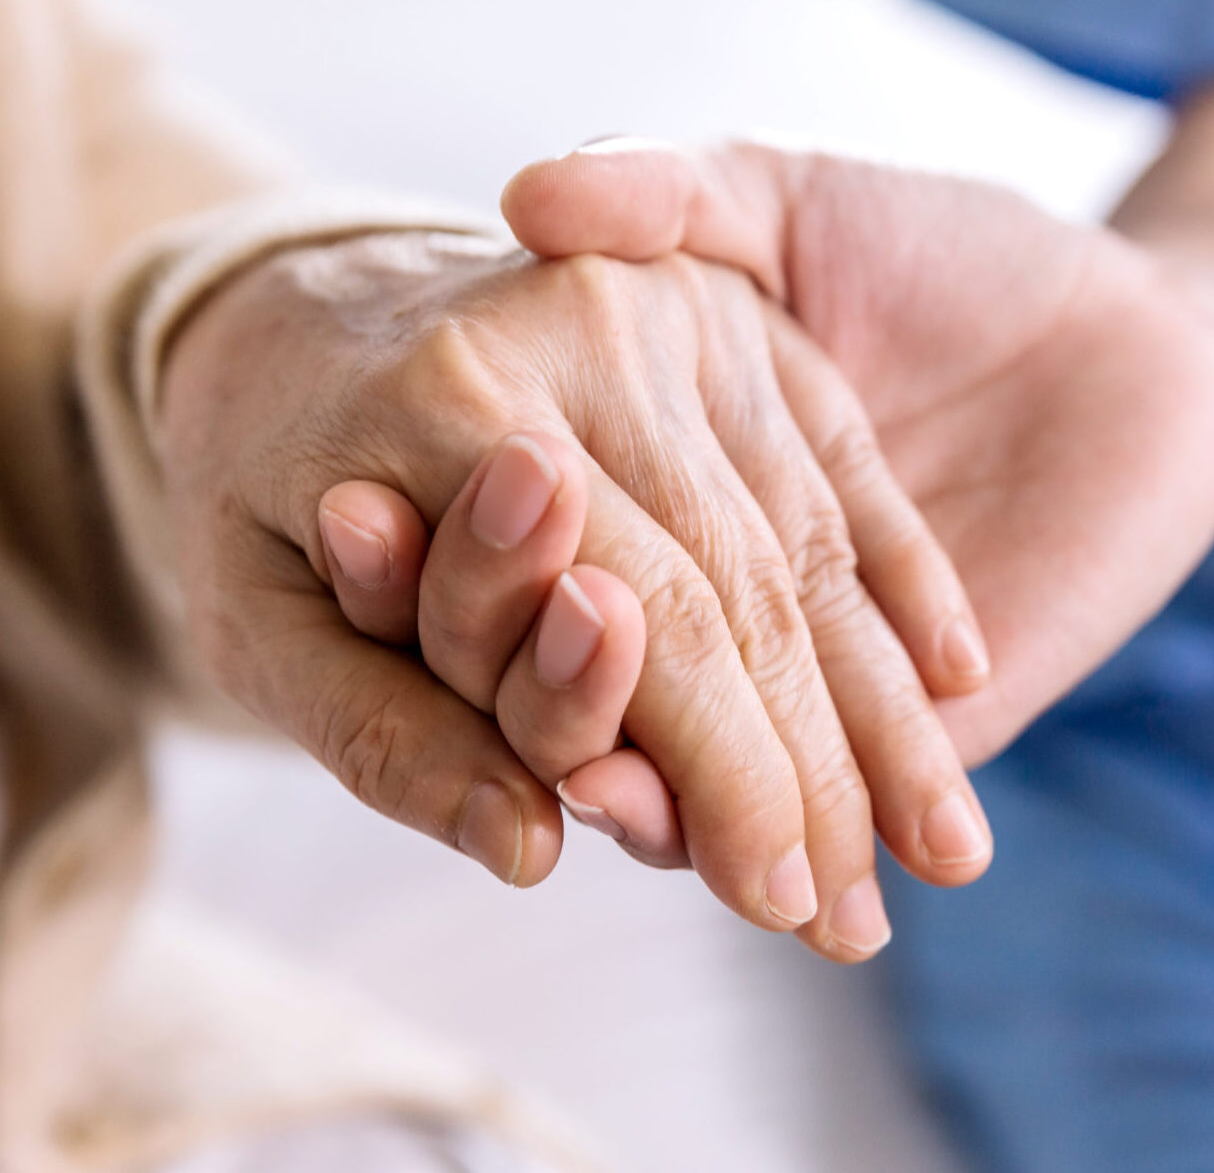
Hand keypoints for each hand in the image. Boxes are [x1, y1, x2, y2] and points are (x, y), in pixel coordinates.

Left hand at [157, 231, 993, 961]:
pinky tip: (962, 670)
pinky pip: (841, 454)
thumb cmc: (256, 480)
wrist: (292, 295)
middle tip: (865, 918)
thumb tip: (533, 852)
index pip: (653, 629)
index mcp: (461, 403)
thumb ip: (379, 734)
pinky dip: (904, 572)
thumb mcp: (251, 618)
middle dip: (822, 774)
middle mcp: (597, 335)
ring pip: (814, 539)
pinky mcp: (736, 302)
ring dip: (886, 706)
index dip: (728, 781)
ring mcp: (680, 308)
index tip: (780, 905)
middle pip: (754, 594)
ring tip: (943, 843)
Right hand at [501, 141, 1213, 762]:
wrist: (1132, 320)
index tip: (356, 538)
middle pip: (614, 661)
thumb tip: (525, 194)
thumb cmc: (950, 243)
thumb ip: (670, 193)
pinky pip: (830, 778)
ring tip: (590, 802)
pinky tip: (682, 826)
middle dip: (547, 689)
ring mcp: (819, 663)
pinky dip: (749, 801)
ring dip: (646, 783)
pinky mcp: (927, 722)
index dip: (457, 541)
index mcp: (667, 472)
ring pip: (705, 744)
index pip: (544, 538)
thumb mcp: (788, 198)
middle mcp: (723, 579)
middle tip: (464, 691)